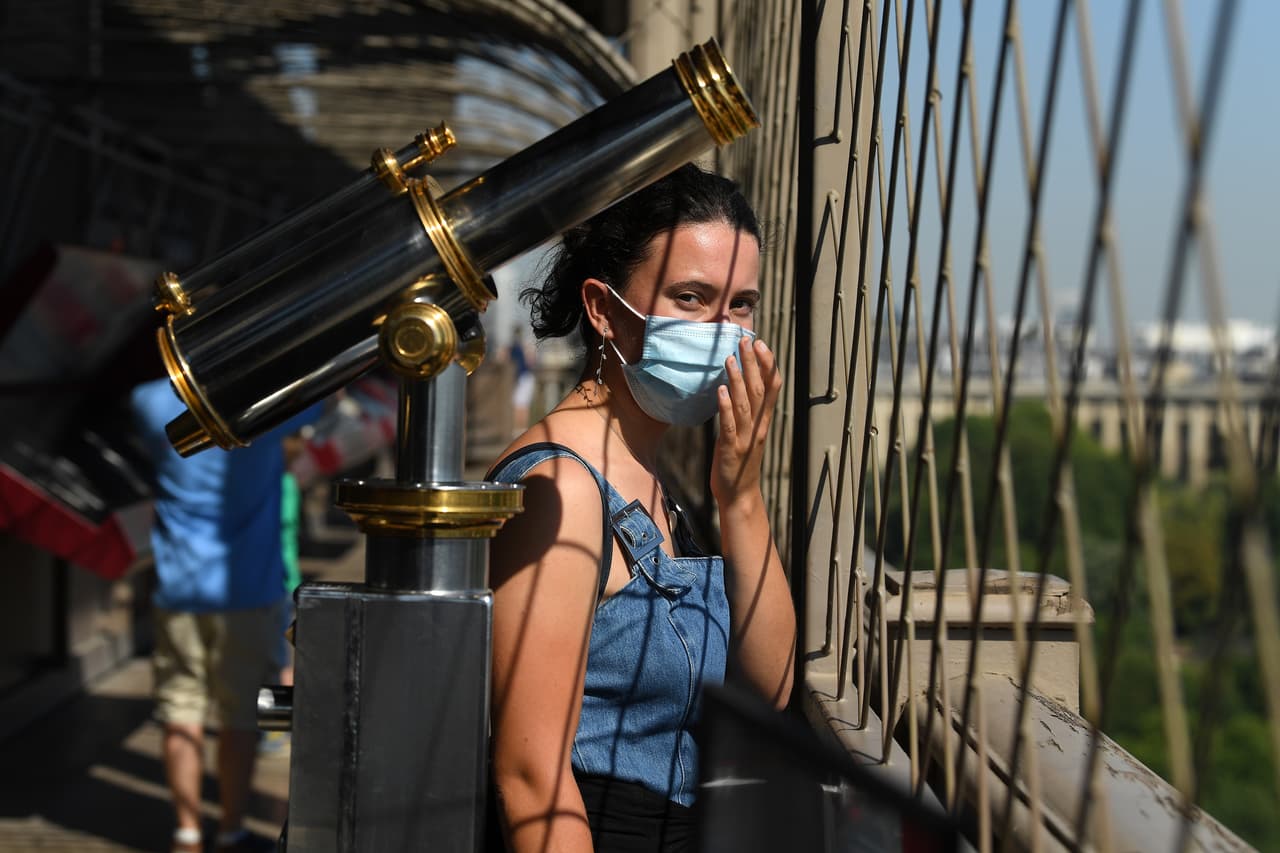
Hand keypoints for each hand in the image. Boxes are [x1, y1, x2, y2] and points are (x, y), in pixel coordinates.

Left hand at [711, 336, 782, 508]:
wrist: (740, 495)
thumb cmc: (741, 462)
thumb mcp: (749, 433)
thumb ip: (748, 411)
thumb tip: (740, 385)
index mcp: (763, 421)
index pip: (771, 387)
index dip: (768, 364)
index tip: (761, 343)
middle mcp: (758, 426)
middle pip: (759, 390)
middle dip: (753, 364)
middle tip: (746, 341)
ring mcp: (745, 438)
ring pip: (745, 404)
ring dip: (738, 380)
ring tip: (731, 358)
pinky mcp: (730, 449)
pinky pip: (729, 425)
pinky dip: (726, 407)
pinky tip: (721, 390)